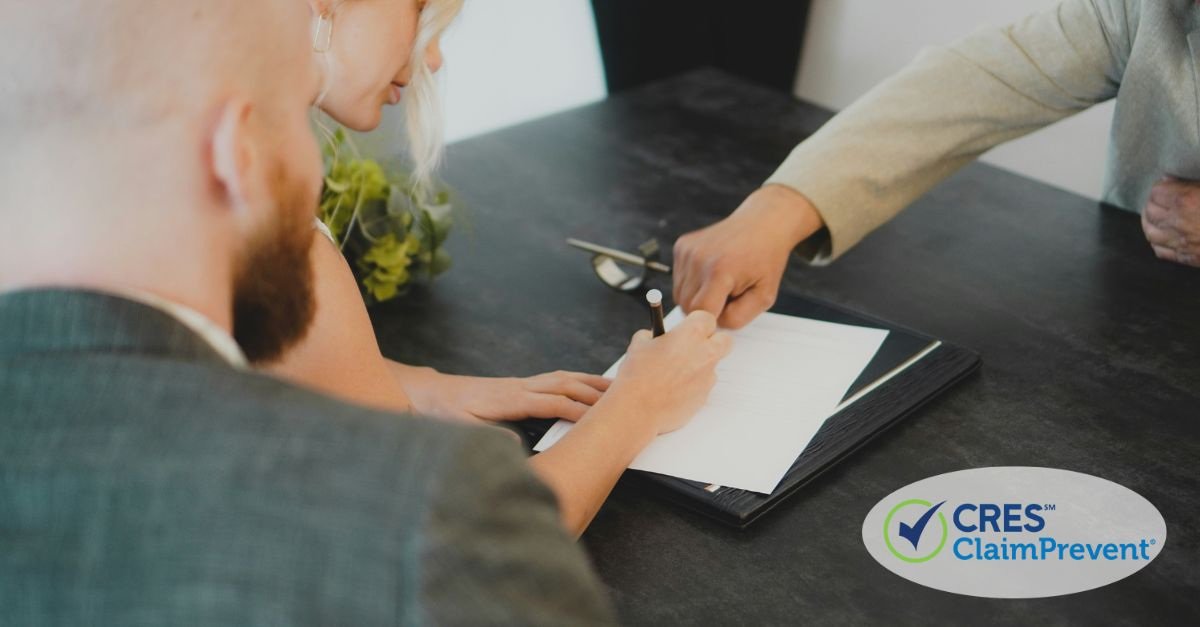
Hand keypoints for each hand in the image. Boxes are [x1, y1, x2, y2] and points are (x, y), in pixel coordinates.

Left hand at [390, 363, 610, 423]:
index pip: (552, 402)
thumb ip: (489, 436)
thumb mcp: (462, 428)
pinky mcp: (521, 385)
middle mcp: (520, 387)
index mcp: (510, 399)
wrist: (431, 393)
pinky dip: (576, 380)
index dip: (578, 409)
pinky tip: (587, 385)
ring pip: (563, 378)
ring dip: (590, 382)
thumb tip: (515, 445)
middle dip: (594, 391)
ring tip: (616, 388)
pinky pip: (555, 380)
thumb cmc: (446, 410)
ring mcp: (522, 383)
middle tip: (623, 399)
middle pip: (565, 384)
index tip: (600, 417)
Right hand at [603, 311, 732, 435]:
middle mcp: (705, 354)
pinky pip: (703, 386)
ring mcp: (707, 377)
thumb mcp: (638, 345)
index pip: (707, 319)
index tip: (687, 328)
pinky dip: (692, 386)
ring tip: (673, 375)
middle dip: (714, 341)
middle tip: (694, 346)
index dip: (696, 323)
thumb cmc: (637, 375)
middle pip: (725, 340)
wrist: (637, 409)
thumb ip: (653, 336)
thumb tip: (655, 337)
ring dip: (699, 366)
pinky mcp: (704, 397)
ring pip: (712, 366)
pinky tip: (672, 391)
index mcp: (691, 334)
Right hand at [673, 184, 824, 328]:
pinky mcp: (681, 246)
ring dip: (698, 296)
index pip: (700, 314)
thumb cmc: (765, 259)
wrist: (761, 224)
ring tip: (720, 283)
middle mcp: (698, 259)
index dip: (713, 320)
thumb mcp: (764, 296)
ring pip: (680, 294)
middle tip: (728, 296)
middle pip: (687, 306)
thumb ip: (738, 318)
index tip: (728, 312)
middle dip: (706, 309)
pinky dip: (693, 282)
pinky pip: (678, 279)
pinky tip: (712, 271)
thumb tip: (712, 326)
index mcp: (720, 271)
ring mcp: (687, 250)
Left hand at [1143, 176, 1199, 266]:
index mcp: (1187, 201)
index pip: (1158, 192)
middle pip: (1150, 211)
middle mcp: (1179, 222)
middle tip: (1158, 200)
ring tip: (1153, 217)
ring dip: (1149, 223)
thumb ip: (1193, 185)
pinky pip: (1161, 251)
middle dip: (1152, 203)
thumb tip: (1170, 179)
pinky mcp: (1188, 258)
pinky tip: (1161, 238)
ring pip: (1150, 233)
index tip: (1166, 184)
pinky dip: (1157, 243)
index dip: (1161, 186)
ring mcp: (1181, 243)